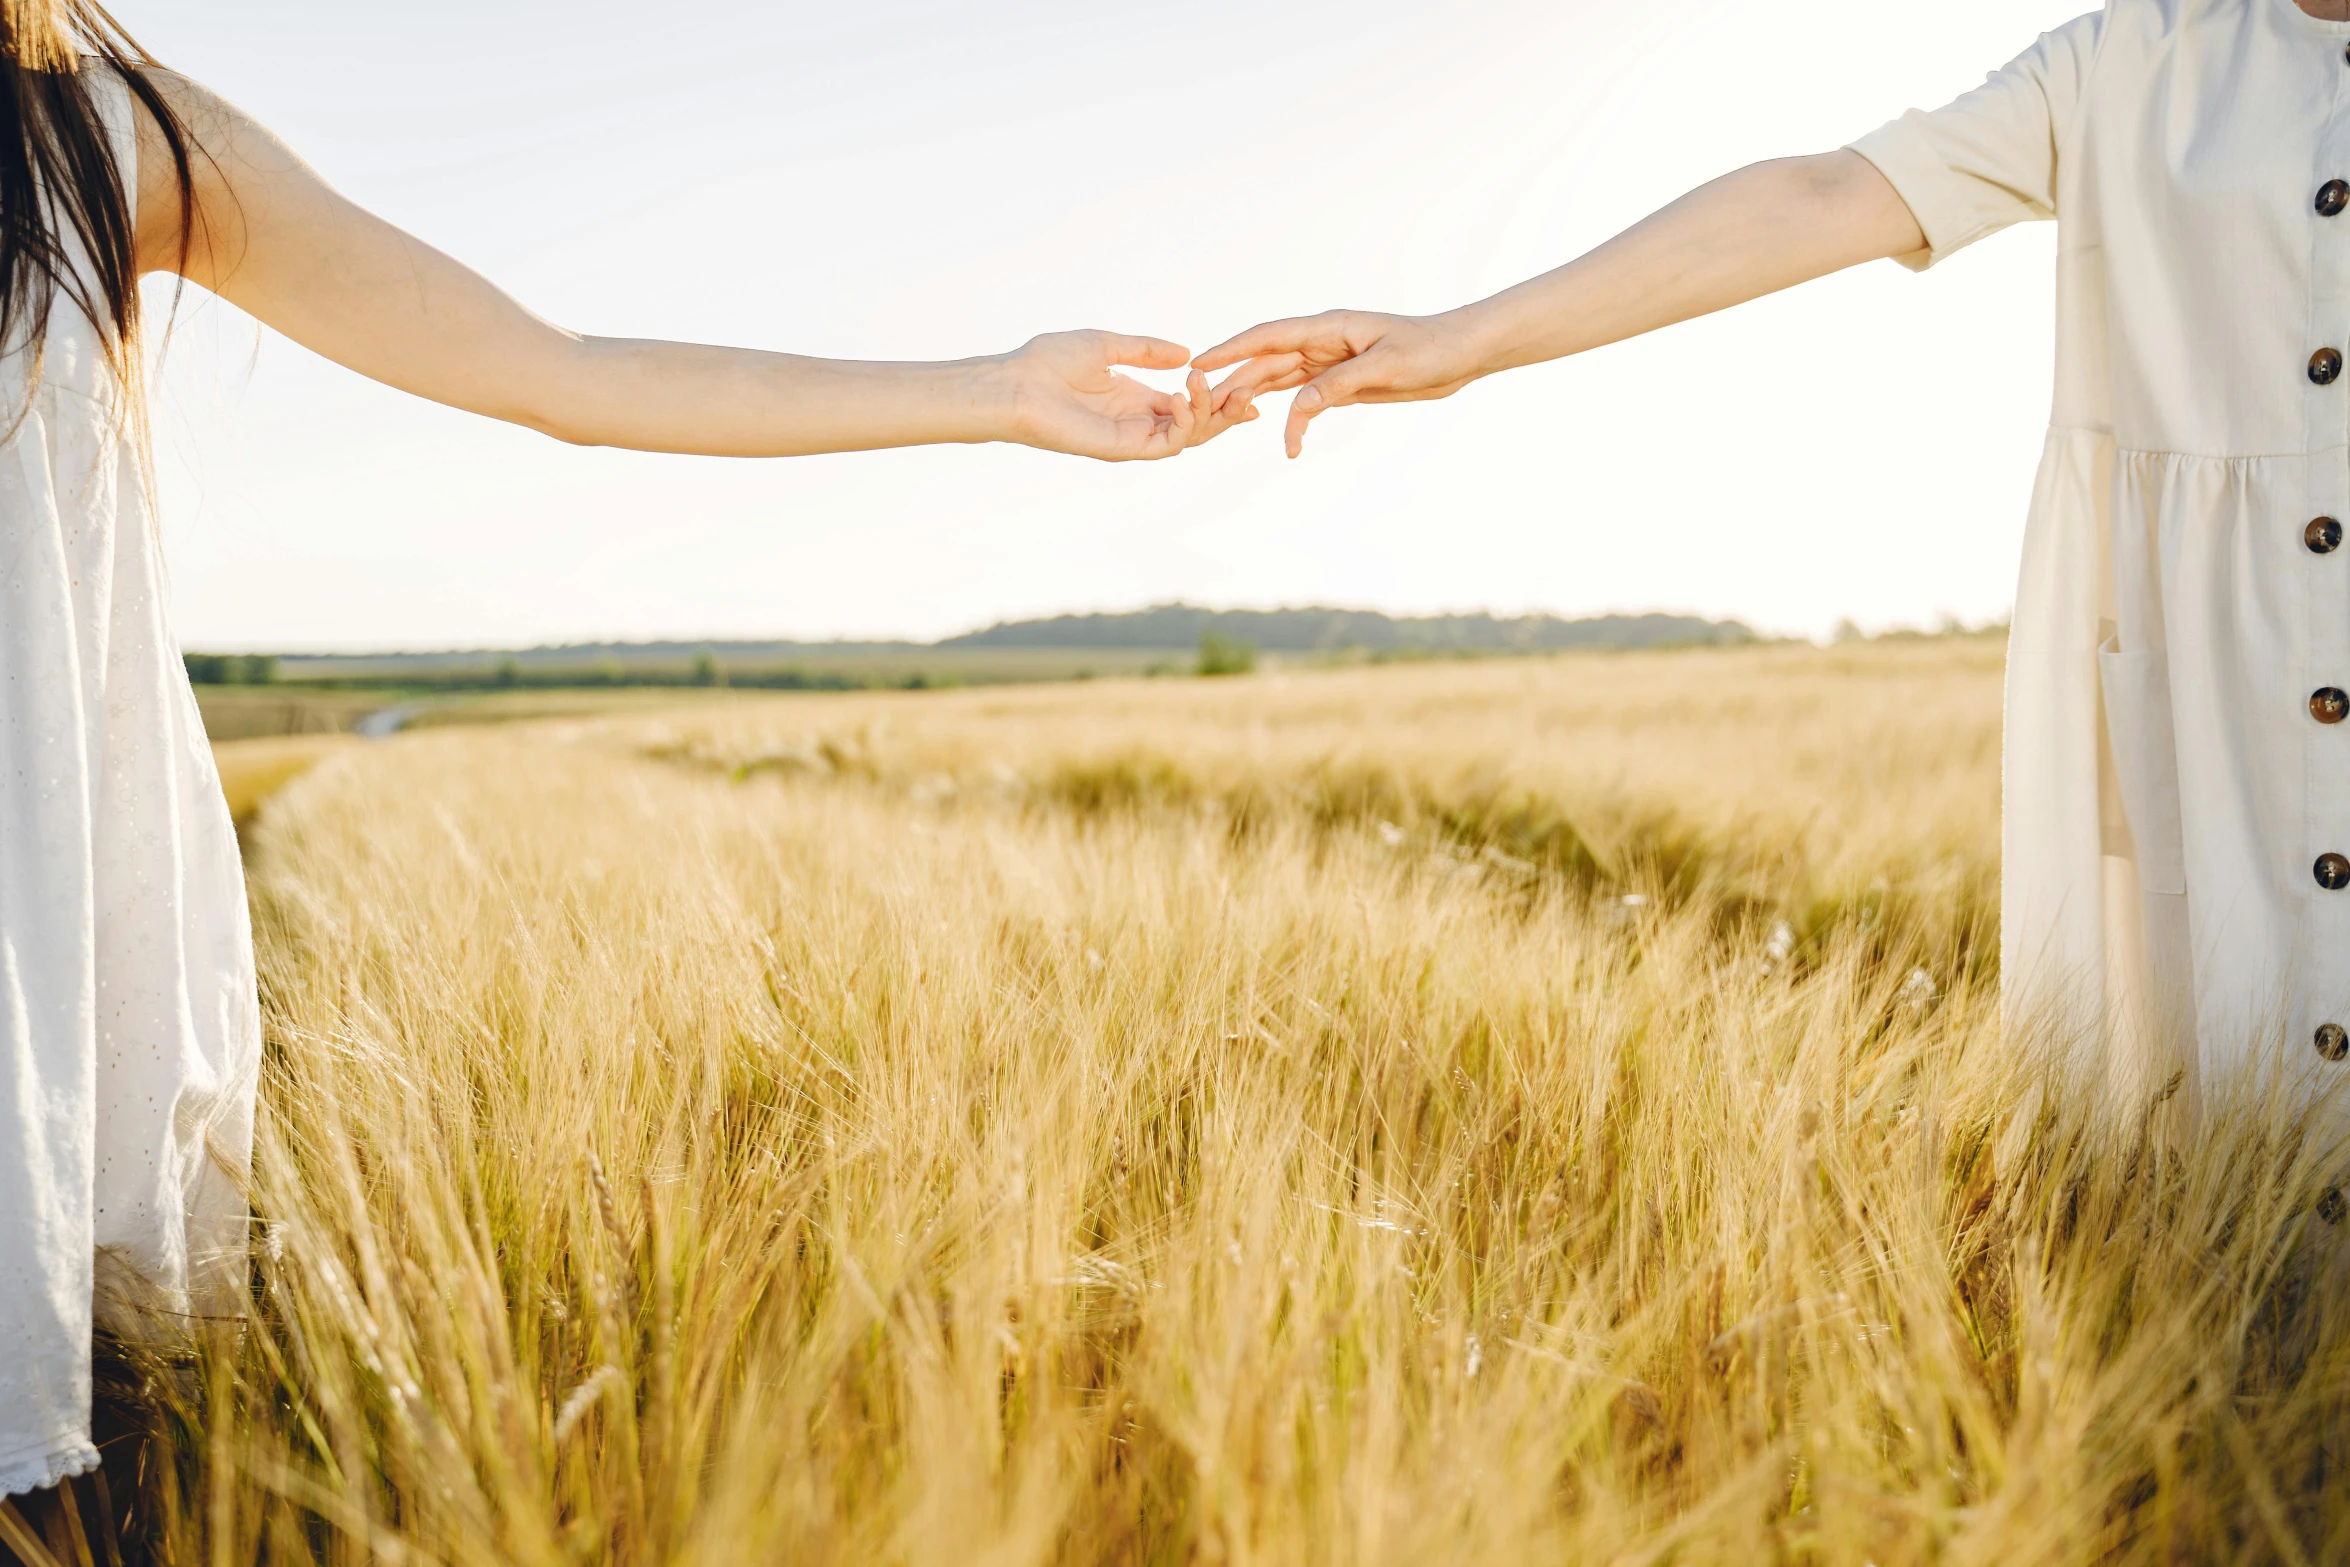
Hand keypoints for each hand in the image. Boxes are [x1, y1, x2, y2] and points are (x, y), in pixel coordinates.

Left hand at [1002, 330, 1257, 461]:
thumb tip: (1185, 353)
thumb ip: (1146, 350)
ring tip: (1215, 389)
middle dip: (1226, 410)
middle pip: (1197, 425)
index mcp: (1135, 398)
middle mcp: (1137, 421)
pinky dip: (1183, 425)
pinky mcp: (1122, 449)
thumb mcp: (1106, 344)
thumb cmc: (1048, 362)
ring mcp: (1131, 438)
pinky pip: (1165, 444)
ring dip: (1210, 415)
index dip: (1219, 397)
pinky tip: (1183, 397)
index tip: (1249, 384)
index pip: (1188, 405)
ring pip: (1188, 438)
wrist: (1017, 384)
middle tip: (1249, 391)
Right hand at [1191, 311, 1483, 456]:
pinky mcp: (1342, 384)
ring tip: (1230, 424)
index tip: (1199, 363)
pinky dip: (1294, 419)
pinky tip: (1289, 441)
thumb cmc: (1429, 349)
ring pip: (1281, 382)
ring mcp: (1330, 363)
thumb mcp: (1385, 367)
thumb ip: (1338, 384)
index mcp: (1329, 327)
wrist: (1461, 354)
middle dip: (1234, 383)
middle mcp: (1323, 342)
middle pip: (1266, 362)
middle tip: (1204, 409)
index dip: (1231, 349)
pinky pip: (1307, 400)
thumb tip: (1298, 405)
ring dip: (1257, 401)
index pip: (1268, 336)